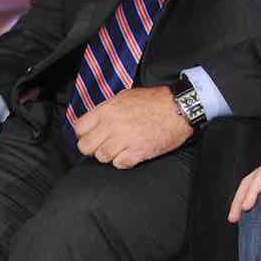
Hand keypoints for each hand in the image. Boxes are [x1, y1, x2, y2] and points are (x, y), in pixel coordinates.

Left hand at [73, 86, 191, 169]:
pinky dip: (124, 161)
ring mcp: (125, 139)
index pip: (79, 128)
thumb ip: (108, 108)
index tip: (93, 135)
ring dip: (110, 155)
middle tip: (105, 144)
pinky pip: (119, 164)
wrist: (181, 108)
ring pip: (101, 157)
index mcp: (108, 110)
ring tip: (122, 148)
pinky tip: (131, 153)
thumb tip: (97, 119)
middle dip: (94, 147)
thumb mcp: (127, 96)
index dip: (85, 133)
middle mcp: (112, 125)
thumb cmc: (157, 100)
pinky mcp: (138, 152)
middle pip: (85, 146)